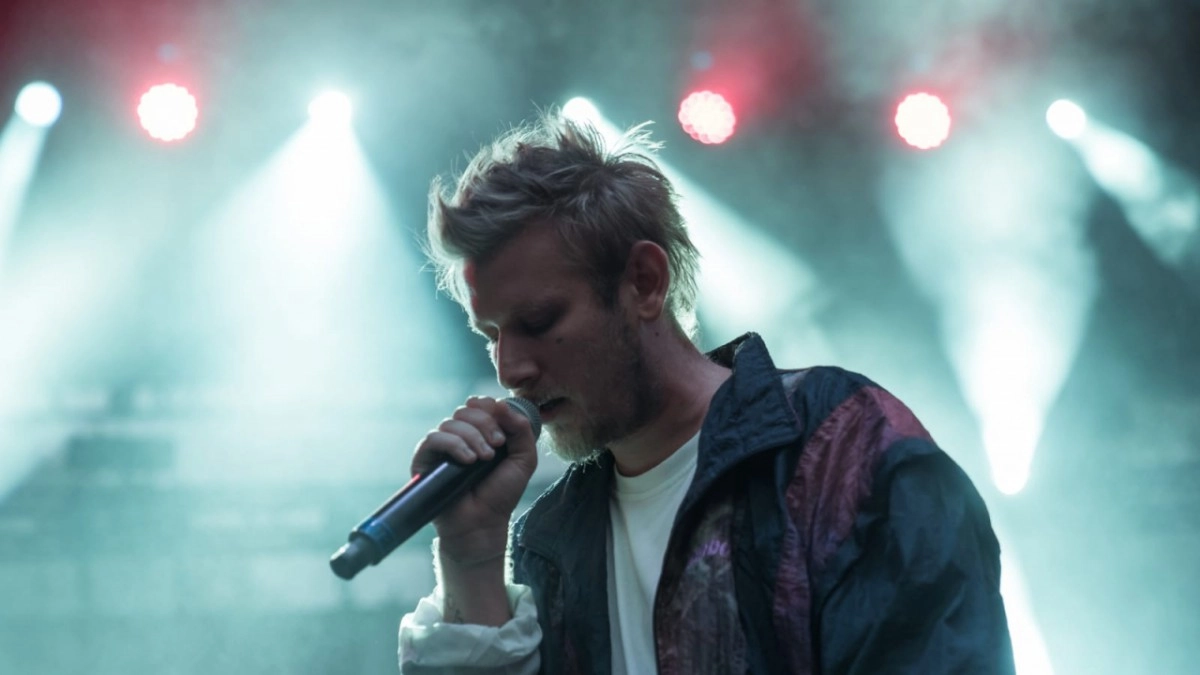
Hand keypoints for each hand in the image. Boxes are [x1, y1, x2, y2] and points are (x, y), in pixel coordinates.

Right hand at [411, 396, 538, 558]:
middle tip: (497, 445)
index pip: (479, 405)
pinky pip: (433, 438)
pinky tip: (468, 460)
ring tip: (485, 458)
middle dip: (485, 423)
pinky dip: (454, 444)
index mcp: (480, 432)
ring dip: (472, 436)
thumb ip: (522, 430)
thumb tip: (502, 404)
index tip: (503, 429)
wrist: (482, 524)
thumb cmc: (501, 494)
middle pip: (465, 410)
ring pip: (451, 422)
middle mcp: (458, 436)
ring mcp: (440, 448)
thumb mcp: (523, 459)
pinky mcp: (424, 460)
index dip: (490, 407)